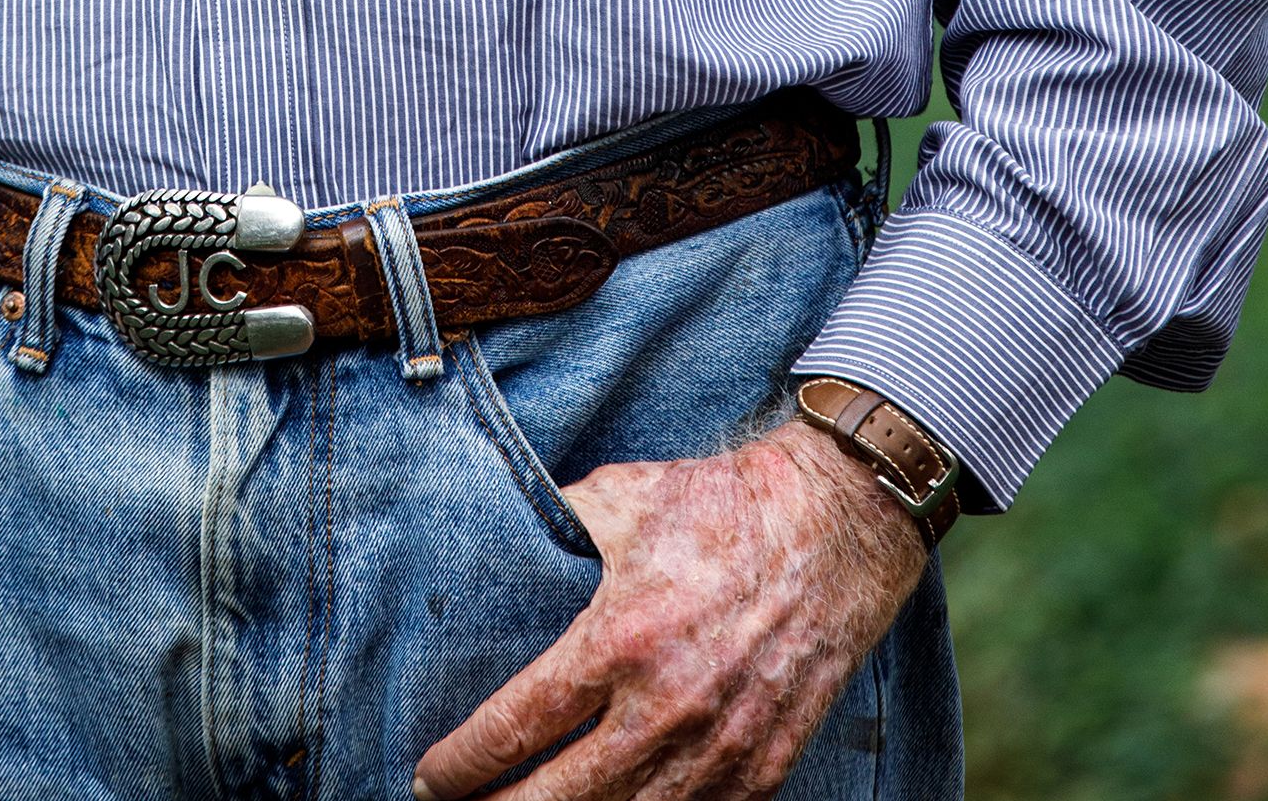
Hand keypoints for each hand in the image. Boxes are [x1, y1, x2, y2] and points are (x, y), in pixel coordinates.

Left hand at [413, 418, 926, 799]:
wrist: (836, 525)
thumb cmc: (721, 504)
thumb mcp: (622, 497)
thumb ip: (559, 529)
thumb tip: (501, 544)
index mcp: (621, 638)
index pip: (517, 726)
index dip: (463, 765)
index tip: (431, 778)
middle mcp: (666, 708)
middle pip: (559, 799)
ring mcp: (719, 750)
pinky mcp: (762, 771)